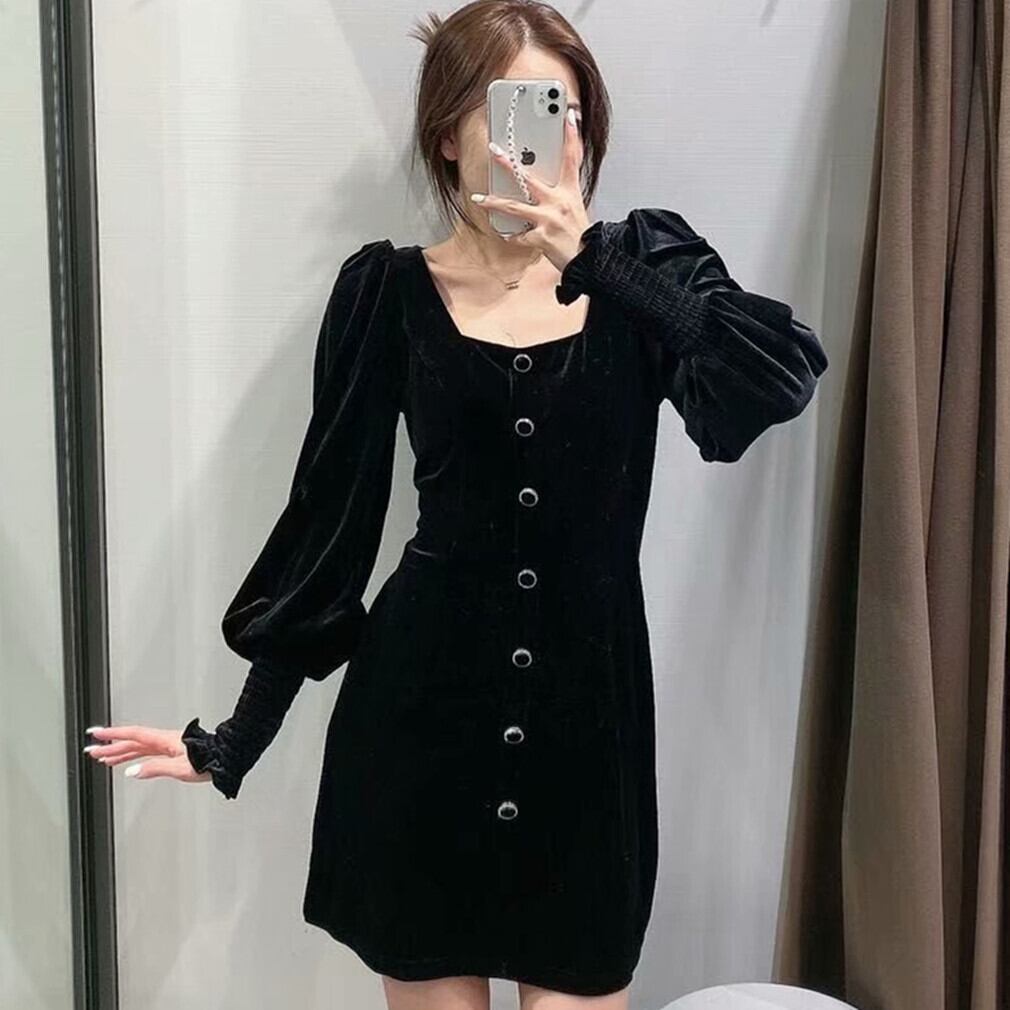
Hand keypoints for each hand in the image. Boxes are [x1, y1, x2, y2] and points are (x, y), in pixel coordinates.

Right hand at [82, 724, 211, 784]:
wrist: (225, 759)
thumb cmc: (208, 761)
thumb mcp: (179, 768)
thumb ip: (155, 769)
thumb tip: (132, 771)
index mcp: (165, 740)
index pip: (134, 735)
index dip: (114, 734)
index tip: (96, 734)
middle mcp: (164, 740)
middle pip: (133, 742)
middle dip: (111, 746)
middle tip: (92, 751)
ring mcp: (168, 745)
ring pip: (139, 747)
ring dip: (121, 752)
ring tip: (104, 758)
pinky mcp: (172, 752)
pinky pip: (147, 752)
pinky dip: (135, 757)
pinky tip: (127, 764)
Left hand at [471, 106, 591, 273]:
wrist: (589, 261)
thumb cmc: (581, 236)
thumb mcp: (575, 209)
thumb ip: (561, 195)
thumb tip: (542, 188)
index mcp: (569, 192)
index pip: (572, 159)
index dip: (571, 137)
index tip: (568, 117)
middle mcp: (558, 202)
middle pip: (528, 178)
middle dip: (508, 164)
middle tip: (493, 150)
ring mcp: (548, 219)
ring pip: (514, 207)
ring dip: (494, 202)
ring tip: (479, 198)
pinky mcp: (541, 237)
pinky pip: (519, 236)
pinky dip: (513, 237)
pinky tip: (509, 236)